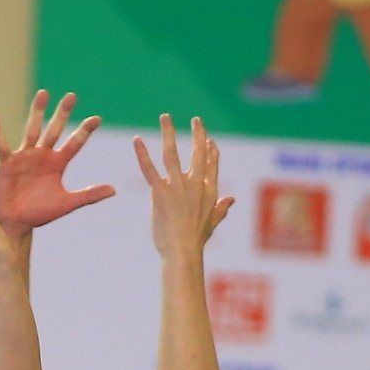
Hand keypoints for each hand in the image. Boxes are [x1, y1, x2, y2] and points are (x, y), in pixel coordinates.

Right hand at [0, 90, 115, 234]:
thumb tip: (114, 190)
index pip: (75, 143)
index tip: (97, 119)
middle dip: (63, 113)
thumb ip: (89, 195)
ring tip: (44, 93)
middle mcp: (42, 155)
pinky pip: (2, 145)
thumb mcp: (67, 203)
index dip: (85, 131)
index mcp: (57, 163)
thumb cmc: (40, 214)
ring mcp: (24, 157)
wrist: (16, 224)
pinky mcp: (7, 163)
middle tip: (72, 96)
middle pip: (55, 129)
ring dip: (37, 112)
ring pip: (32, 130)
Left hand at [132, 116, 234, 259]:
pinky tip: (136, 140)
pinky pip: (149, 170)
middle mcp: (195, 185)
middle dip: (198, 134)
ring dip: (168, 133)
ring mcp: (177, 188)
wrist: (183, 252)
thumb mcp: (212, 222)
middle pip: (198, 153)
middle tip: (196, 120)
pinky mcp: (160, 194)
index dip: (212, 151)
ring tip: (165, 117)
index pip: (212, 165)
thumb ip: (221, 208)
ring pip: (172, 154)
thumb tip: (232, 200)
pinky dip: (142, 154)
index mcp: (209, 191)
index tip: (209, 140)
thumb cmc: (195, 241)